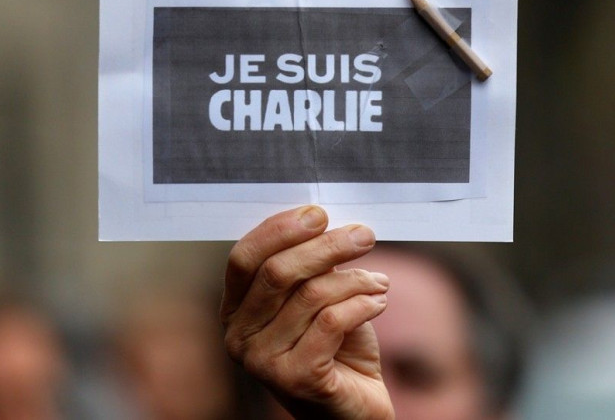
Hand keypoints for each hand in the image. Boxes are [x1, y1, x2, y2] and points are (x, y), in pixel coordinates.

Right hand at [220, 206, 393, 418]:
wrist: (353, 408)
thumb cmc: (334, 347)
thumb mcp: (316, 298)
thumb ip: (310, 267)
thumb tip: (323, 223)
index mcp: (235, 311)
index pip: (244, 258)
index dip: (280, 230)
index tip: (319, 214)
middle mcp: (238, 337)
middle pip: (277, 272)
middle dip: (326, 246)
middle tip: (364, 235)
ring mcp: (262, 362)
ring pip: (312, 295)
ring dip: (356, 279)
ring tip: (379, 281)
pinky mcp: (295, 379)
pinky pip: (333, 321)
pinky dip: (363, 303)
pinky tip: (379, 302)